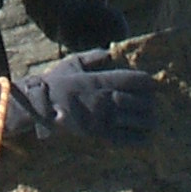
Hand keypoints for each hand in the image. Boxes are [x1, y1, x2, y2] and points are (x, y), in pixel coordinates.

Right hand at [18, 50, 158, 142]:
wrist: (38, 106)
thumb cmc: (55, 82)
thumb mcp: (73, 62)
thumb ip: (94, 57)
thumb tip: (110, 52)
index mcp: (100, 80)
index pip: (134, 80)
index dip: (148, 82)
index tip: (151, 83)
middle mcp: (105, 99)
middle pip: (141, 101)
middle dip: (150, 102)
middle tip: (152, 102)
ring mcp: (103, 118)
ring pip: (137, 120)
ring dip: (147, 119)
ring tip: (150, 118)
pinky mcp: (99, 134)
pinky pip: (126, 139)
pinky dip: (139, 138)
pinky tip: (145, 136)